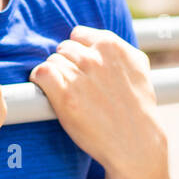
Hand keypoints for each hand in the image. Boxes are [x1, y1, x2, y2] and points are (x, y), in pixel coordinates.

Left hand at [28, 25, 164, 178]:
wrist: (135, 143)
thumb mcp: (139, 68)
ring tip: (68, 93)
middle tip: (77, 85)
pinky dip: (40, 81)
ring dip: (55, 76)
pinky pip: (41, 73)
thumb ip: (119, 49)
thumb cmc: (137, 107)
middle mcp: (95, 58)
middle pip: (63, 49)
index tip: (83, 68)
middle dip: (67, 64)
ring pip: (52, 61)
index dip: (78, 52)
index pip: (78, 35)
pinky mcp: (65, 94)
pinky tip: (48, 91)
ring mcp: (79, 75)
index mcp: (112, 46)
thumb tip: (96, 37)